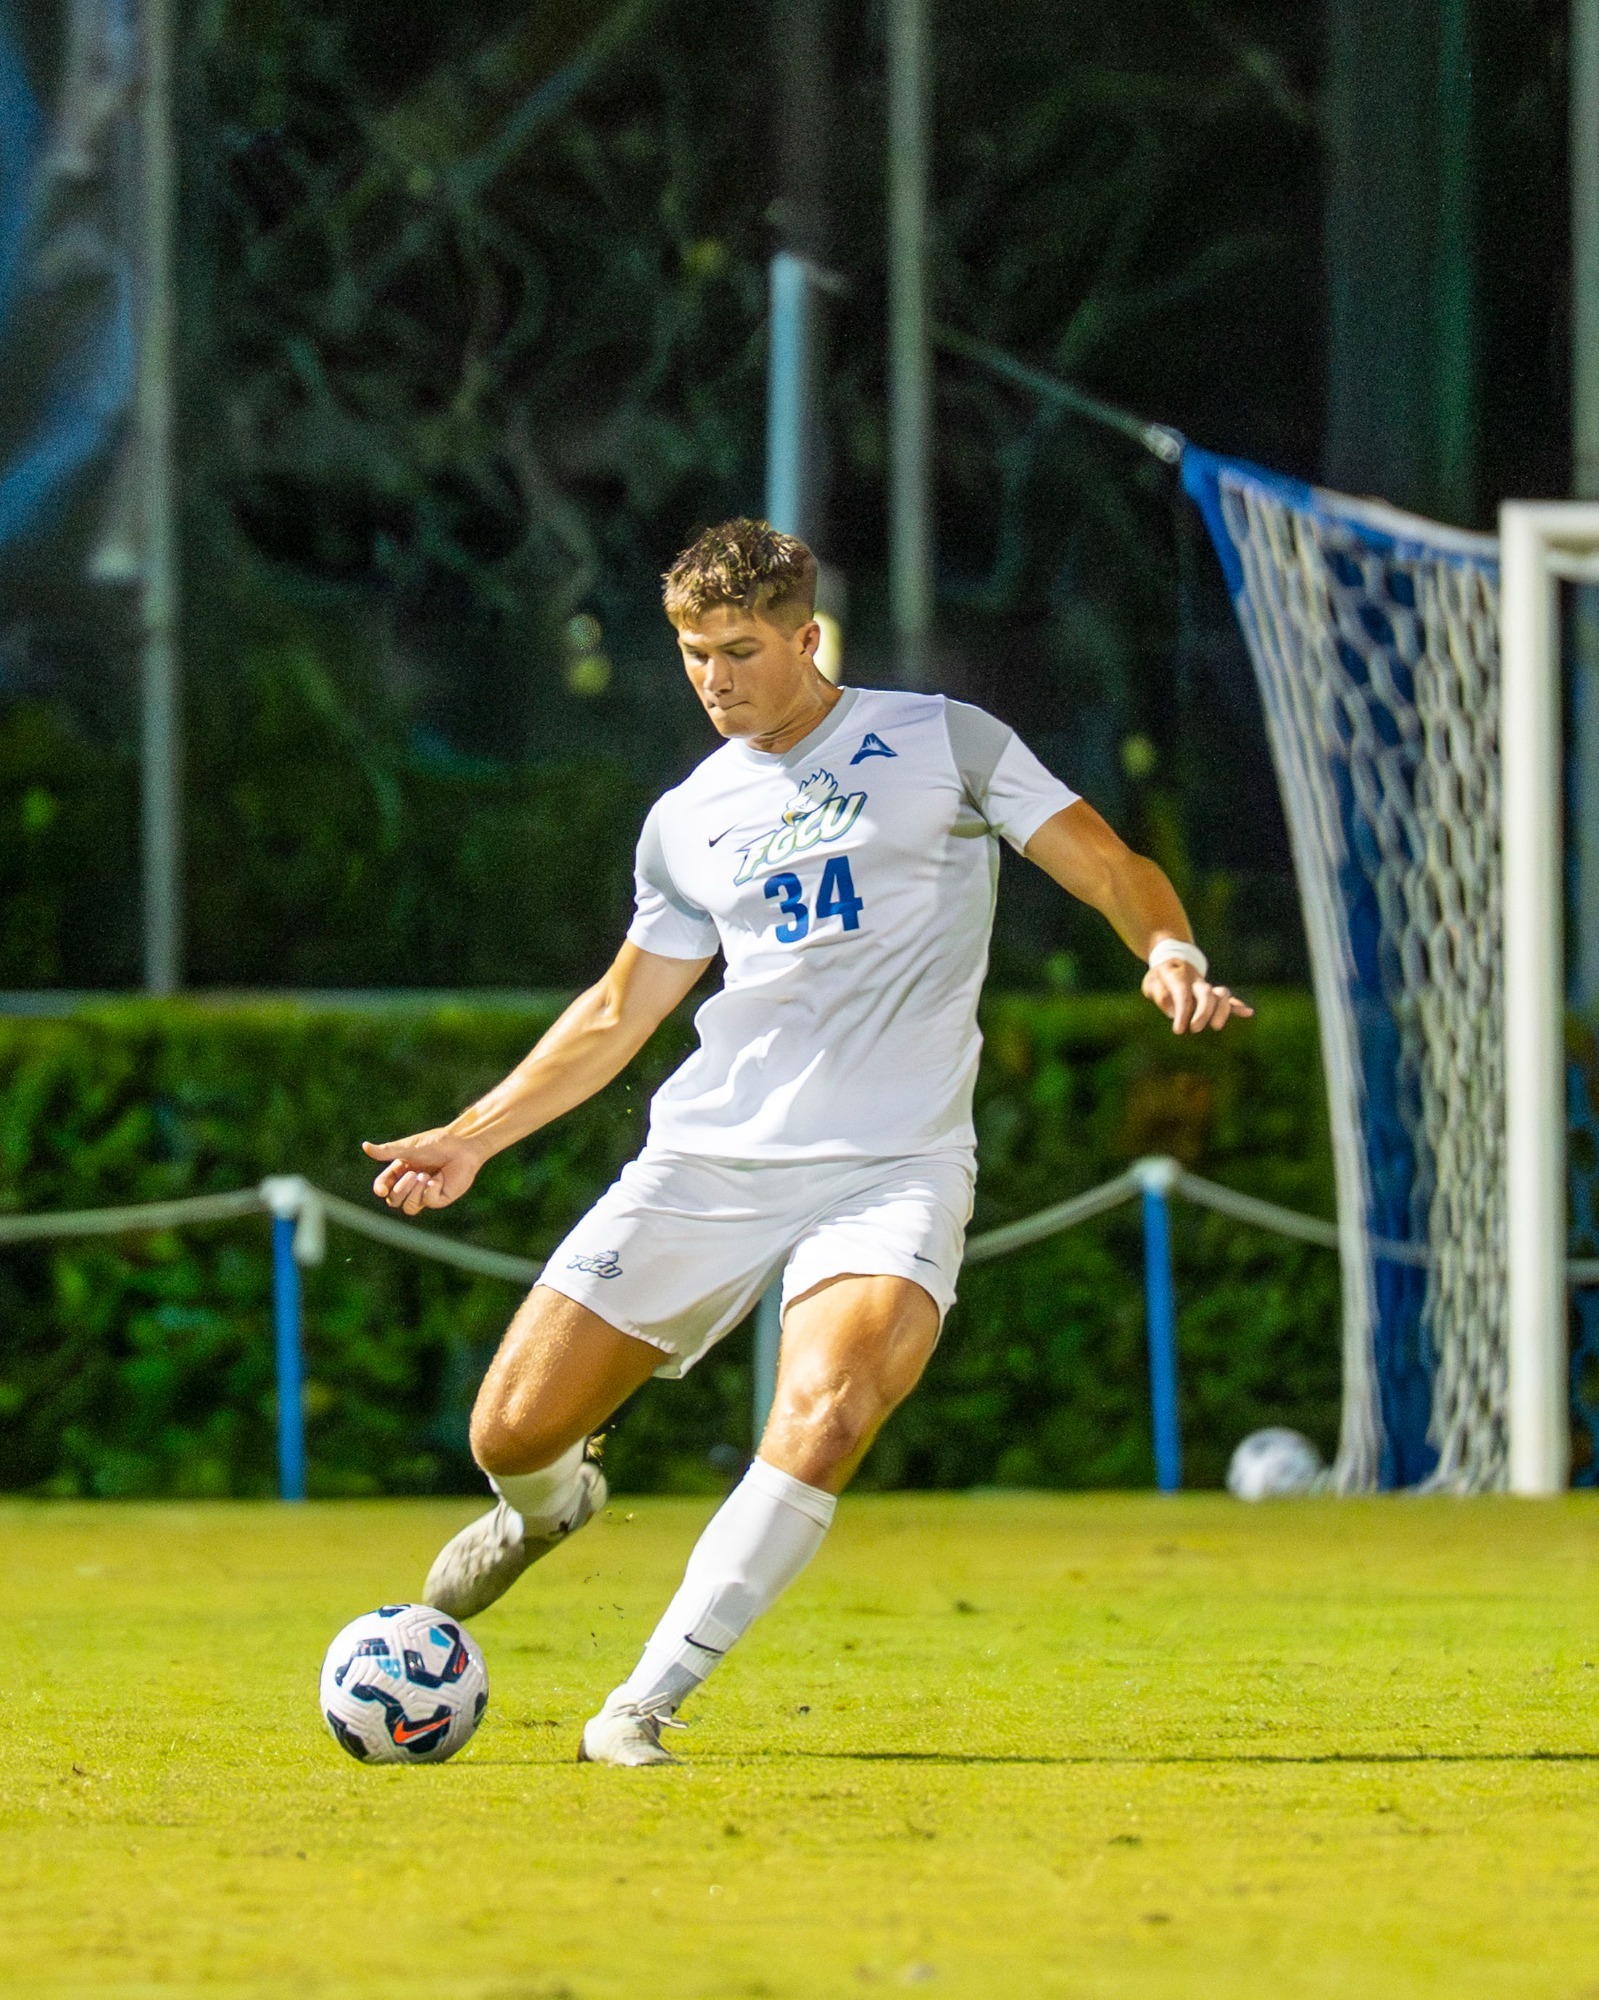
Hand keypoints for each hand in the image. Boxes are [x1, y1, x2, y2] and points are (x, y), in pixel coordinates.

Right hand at [361, 1128, 484, 1215]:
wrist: (462, 1145)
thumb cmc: (436, 1143)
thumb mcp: (408, 1148)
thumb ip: (387, 1152)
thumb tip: (364, 1146)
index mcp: (401, 1171)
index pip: (384, 1186)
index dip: (381, 1189)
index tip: (382, 1189)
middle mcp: (411, 1184)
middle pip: (394, 1201)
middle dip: (400, 1190)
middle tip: (413, 1175)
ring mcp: (425, 1193)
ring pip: (409, 1208)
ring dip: (414, 1193)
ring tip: (425, 1177)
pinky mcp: (440, 1197)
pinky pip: (428, 1203)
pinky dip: (431, 1190)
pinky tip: (438, 1179)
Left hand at [1141, 961, 1254, 1034]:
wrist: (1175, 960)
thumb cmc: (1161, 977)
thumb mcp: (1152, 982)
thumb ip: (1159, 993)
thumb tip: (1172, 1011)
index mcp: (1178, 976)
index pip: (1182, 994)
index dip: (1182, 1012)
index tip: (1179, 1030)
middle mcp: (1197, 981)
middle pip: (1206, 993)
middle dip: (1204, 1012)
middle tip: (1195, 1029)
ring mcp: (1208, 986)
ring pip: (1222, 994)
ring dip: (1222, 1010)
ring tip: (1216, 1027)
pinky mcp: (1215, 994)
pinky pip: (1229, 999)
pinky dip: (1237, 1005)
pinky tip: (1248, 1012)